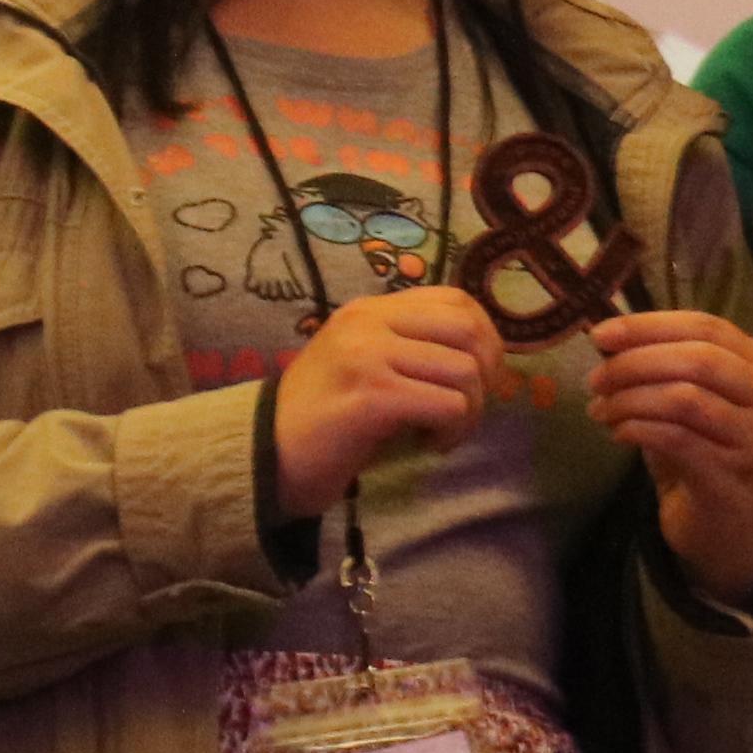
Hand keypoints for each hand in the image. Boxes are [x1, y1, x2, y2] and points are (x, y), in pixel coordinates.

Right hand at [267, 285, 507, 515]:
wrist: (266, 453)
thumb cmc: (322, 417)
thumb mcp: (363, 364)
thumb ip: (407, 347)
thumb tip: (481, 357)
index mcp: (369, 310)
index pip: (455, 299)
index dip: (484, 338)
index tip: (475, 378)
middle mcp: (368, 322)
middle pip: (468, 329)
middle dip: (486, 375)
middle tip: (465, 410)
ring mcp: (368, 356)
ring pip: (464, 372)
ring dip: (468, 412)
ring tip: (442, 433)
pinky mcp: (372, 396)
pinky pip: (447, 405)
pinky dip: (451, 431)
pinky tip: (429, 445)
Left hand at [592, 307, 752, 601]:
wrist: (722, 525)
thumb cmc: (700, 450)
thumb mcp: (685, 396)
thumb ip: (660, 363)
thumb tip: (606, 337)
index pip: (705, 326)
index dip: (648, 326)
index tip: (600, 335)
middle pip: (698, 359)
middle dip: (635, 363)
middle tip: (596, 381)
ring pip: (686, 398)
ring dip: (632, 399)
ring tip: (602, 410)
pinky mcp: (733, 476)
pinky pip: (678, 440)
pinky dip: (639, 430)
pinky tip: (619, 434)